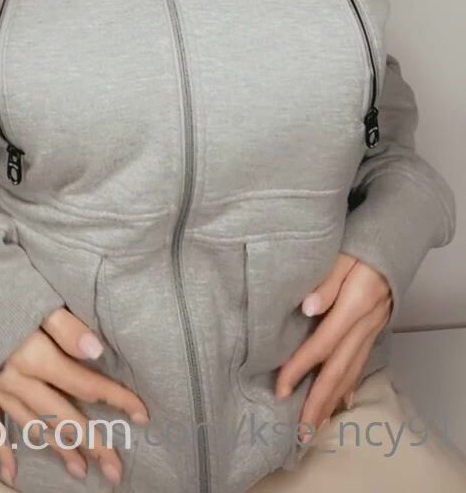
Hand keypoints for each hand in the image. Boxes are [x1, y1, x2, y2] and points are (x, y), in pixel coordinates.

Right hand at [0, 306, 148, 487]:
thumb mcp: (35, 298)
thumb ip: (67, 328)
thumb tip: (98, 351)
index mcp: (36, 357)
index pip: (85, 383)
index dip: (115, 399)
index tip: (141, 415)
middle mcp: (18, 380)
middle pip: (63, 415)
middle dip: (91, 443)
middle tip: (115, 470)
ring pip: (33, 424)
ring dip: (57, 447)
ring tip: (80, 470)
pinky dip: (0, 450)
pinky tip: (11, 473)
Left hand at [273, 252, 391, 434]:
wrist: (394, 242)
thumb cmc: (362, 246)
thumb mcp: (342, 256)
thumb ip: (325, 282)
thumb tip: (306, 308)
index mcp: (354, 306)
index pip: (322, 345)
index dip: (300, 368)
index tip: (280, 388)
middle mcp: (365, 324)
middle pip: (338, 369)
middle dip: (318, 402)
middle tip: (301, 431)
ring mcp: (372, 330)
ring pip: (350, 372)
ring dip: (332, 401)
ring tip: (316, 425)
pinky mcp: (373, 330)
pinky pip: (360, 363)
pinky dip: (349, 385)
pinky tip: (341, 403)